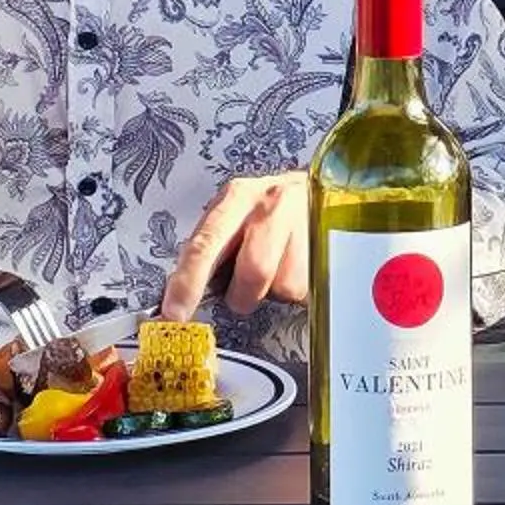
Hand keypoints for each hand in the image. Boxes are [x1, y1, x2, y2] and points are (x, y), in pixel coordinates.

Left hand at [161, 172, 309, 319]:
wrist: (320, 190)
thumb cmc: (266, 210)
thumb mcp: (234, 216)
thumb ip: (210, 250)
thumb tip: (182, 295)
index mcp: (238, 198)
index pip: (207, 244)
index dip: (188, 283)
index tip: (174, 313)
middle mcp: (273, 206)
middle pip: (254, 271)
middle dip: (243, 295)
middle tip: (242, 291)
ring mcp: (305, 224)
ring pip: (283, 287)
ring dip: (273, 291)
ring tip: (275, 268)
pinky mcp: (329, 246)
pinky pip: (307, 289)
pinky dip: (296, 290)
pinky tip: (296, 266)